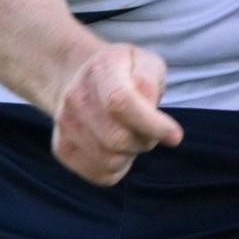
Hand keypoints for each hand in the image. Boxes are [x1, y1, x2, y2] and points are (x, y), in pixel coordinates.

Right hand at [52, 40, 181, 185]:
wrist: (80, 78)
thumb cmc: (125, 73)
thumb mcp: (145, 63)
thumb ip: (151, 83)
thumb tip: (152, 114)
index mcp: (100, 70)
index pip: (120, 103)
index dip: (150, 124)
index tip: (175, 137)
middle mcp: (75, 97)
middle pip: (117, 138)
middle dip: (145, 141)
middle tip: (151, 131)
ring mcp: (66, 124)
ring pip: (110, 161)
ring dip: (131, 154)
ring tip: (131, 135)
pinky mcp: (63, 148)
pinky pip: (100, 175)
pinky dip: (118, 169)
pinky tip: (118, 150)